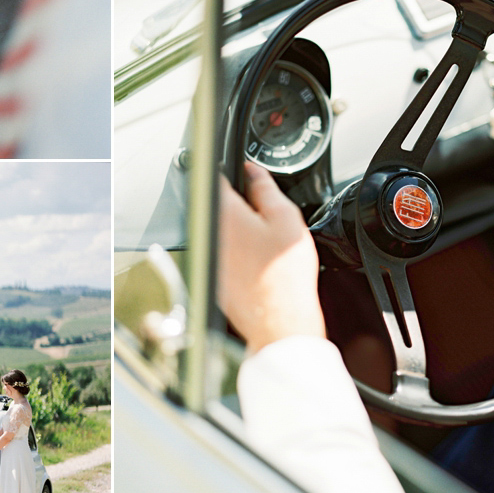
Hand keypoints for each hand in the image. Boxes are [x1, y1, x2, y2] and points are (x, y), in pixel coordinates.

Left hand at [218, 161, 325, 352]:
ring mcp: (208, 253)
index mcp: (223, 212)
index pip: (215, 176)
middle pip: (216, 203)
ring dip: (237, 228)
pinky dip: (237, 252)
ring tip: (262, 244)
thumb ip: (265, 187)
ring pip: (219, 228)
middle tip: (261, 215)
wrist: (279, 321)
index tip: (243, 175)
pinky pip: (222, 251)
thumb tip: (253, 171)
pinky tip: (258, 263)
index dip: (231, 171)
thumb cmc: (284, 275)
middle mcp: (208, 230)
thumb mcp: (285, 218)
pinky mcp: (212, 273)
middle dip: (236, 203)